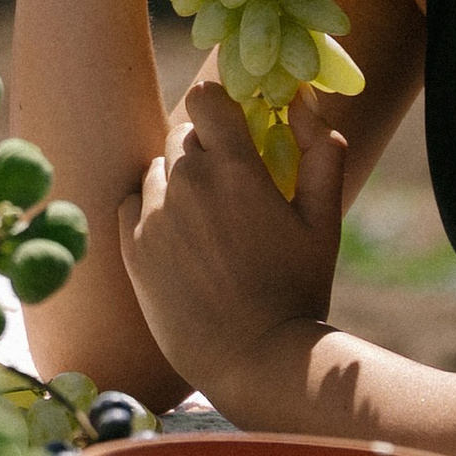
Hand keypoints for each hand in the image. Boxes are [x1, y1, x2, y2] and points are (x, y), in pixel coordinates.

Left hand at [121, 75, 344, 403]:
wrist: (253, 358)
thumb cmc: (297, 289)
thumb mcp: (322, 221)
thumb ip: (322, 153)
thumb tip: (307, 104)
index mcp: (237, 168)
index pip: (205, 97)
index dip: (217, 106)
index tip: (231, 127)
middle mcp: (189, 181)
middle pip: (181, 132)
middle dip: (204, 148)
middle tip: (229, 187)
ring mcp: (155, 214)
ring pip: (157, 168)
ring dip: (178, 180)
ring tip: (206, 222)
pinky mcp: (132, 247)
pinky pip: (132, 203)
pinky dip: (151, 210)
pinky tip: (179, 240)